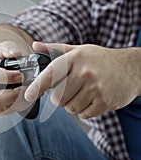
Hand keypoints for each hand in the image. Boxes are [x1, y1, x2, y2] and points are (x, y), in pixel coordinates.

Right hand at [0, 41, 32, 114]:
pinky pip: (2, 112)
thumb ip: (8, 49)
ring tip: (29, 93)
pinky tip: (25, 98)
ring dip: (17, 102)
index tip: (21, 75)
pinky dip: (16, 107)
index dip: (7, 76)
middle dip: (12, 95)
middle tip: (26, 88)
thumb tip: (16, 54)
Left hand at [25, 42, 140, 118]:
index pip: (51, 74)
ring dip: (72, 104)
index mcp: (75, 58)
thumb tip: (35, 45)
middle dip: (59, 97)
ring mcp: (96, 88)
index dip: (37, 86)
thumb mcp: (78, 50)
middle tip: (69, 89)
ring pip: (69, 108)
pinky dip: (84, 109)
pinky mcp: (105, 102)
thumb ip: (55, 49)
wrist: (131, 68)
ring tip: (83, 92)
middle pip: (57, 98)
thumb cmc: (100, 59)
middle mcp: (84, 72)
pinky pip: (83, 114)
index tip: (28, 95)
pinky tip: (92, 98)